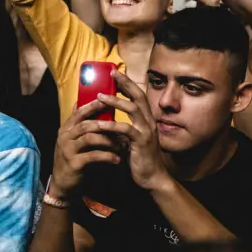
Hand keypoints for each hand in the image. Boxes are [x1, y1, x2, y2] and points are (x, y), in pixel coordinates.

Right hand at [49, 99, 123, 199]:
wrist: (62, 185)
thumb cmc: (73, 160)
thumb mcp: (75, 142)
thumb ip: (84, 128)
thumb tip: (97, 109)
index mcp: (66, 129)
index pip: (79, 112)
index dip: (93, 106)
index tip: (109, 101)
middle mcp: (65, 137)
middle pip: (86, 124)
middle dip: (104, 123)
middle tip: (121, 123)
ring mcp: (68, 150)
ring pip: (90, 138)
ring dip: (108, 140)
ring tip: (121, 144)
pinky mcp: (74, 164)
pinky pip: (93, 156)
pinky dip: (107, 156)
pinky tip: (117, 159)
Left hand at [97, 71, 170, 191]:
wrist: (151, 178)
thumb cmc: (138, 158)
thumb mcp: (130, 139)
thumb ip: (122, 127)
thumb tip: (105, 118)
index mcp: (146, 119)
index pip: (138, 95)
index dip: (128, 83)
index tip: (115, 74)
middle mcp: (149, 121)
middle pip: (138, 96)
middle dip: (125, 83)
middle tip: (112, 73)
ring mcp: (146, 131)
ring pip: (132, 109)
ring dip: (115, 101)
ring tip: (100, 96)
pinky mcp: (141, 142)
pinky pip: (126, 129)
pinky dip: (112, 126)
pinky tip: (100, 124)